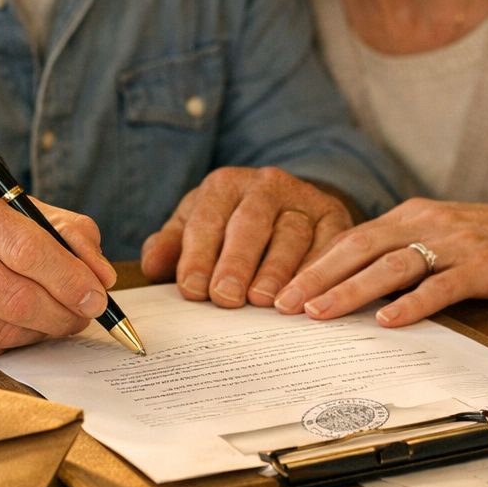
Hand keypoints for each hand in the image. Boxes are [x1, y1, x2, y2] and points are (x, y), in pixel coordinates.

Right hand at [0, 178, 115, 358]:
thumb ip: (59, 231)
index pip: (27, 247)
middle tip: (85, 315)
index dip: (70, 277)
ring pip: (2, 329)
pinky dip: (9, 342)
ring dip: (40, 331)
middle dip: (64, 313)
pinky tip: (13, 328)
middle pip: (18, 296)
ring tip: (52, 319)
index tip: (99, 295)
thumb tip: (101, 275)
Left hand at [139, 166, 350, 306]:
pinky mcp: (334, 217)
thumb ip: (171, 246)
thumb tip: (153, 266)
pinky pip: (329, 245)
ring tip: (266, 302)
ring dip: (279, 271)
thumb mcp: (197, 227)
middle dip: (237, 262)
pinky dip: (317, 272)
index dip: (199, 255)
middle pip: (252, 223)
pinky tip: (305, 297)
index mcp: (225, 185)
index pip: (208, 219)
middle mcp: (266, 185)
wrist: (288, 208)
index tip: (193, 289)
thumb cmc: (231, 226)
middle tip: (227, 298)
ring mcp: (304, 199)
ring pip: (292, 234)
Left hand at [272, 196, 487, 325]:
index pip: (351, 238)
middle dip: (316, 277)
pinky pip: (442, 285)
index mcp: (415, 214)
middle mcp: (429, 222)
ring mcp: (458, 243)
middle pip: (360, 247)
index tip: (278, 288)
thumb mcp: (447, 238)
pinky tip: (387, 321)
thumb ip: (407, 254)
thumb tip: (357, 285)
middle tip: (281, 305)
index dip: (312, 263)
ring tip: (318, 313)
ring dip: (351, 290)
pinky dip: (412, 303)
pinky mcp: (487, 266)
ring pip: (393, 265)